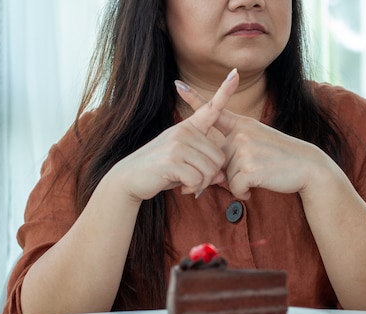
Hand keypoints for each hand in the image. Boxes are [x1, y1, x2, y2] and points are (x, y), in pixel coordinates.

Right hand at [108, 69, 239, 201]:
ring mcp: (177, 144)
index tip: (235, 74)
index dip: (225, 91)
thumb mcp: (184, 162)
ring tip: (187, 183)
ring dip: (202, 184)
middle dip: (210, 176)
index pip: (210, 108)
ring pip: (210, 170)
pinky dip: (193, 189)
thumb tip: (222, 176)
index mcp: (188, 127)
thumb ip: (205, 165)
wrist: (130, 178)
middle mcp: (184, 131)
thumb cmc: (161, 170)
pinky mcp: (172, 161)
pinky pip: (198, 180)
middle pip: (219, 157)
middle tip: (194, 181)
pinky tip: (181, 187)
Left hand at [175, 77, 335, 199]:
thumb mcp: (258, 142)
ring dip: (239, 184)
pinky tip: (257, 186)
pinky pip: (234, 187)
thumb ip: (235, 149)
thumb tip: (215, 170)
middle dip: (226, 174)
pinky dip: (244, 192)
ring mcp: (244, 150)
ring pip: (225, 177)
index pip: (214, 111)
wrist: (308, 167)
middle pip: (216, 160)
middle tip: (253, 171)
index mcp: (242, 125)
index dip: (194, 98)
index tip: (178, 84)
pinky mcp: (249, 168)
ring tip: (260, 176)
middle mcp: (240, 134)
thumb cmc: (281, 158)